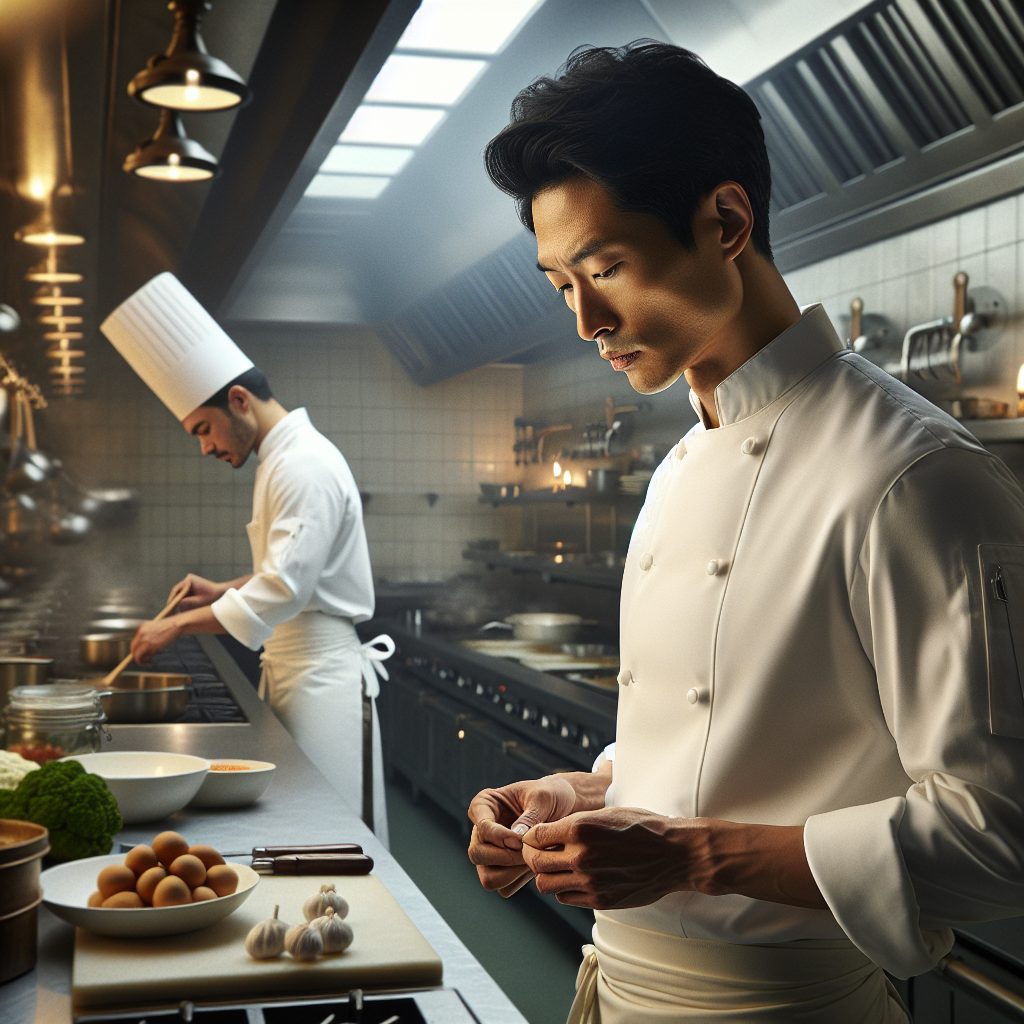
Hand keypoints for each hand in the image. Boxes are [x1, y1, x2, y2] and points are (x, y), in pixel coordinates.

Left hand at [130, 618, 181, 663]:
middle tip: (139, 660)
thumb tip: (144, 646)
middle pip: (133, 648)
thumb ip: (148, 635)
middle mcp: (142, 634)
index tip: (137, 653)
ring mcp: (147, 640)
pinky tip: (150, 660)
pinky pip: (146, 656)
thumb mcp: (155, 627)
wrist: (178, 624)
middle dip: (135, 655)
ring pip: (138, 654)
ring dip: (140, 660)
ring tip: (145, 662)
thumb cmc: (170, 626)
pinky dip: (147, 660)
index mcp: (142, 628)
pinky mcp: (153, 646)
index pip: (134, 641)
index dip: (135, 649)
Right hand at [169, 574, 224, 611]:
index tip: (168, 607)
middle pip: (177, 591)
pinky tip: (178, 607)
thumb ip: (187, 602)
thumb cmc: (211, 596)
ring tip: (171, 610)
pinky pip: (183, 592)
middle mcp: (188, 578)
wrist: (220, 592)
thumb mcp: (198, 601)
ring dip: (176, 600)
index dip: (171, 599)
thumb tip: (176, 604)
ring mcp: (189, 581)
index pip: (176, 590)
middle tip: (167, 610)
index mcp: (189, 580)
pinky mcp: (190, 584)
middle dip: (173, 600)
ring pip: (179, 592)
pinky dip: (181, 599)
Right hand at [467, 775, 578, 892]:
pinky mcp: (502, 871)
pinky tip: (535, 865)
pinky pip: (505, 888)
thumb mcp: (543, 798)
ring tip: (535, 858)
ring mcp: (489, 853)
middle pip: (477, 854)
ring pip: (488, 878)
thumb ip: (529, 817)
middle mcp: (481, 831)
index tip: (521, 839)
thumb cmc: (551, 796)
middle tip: (530, 851)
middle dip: (506, 857)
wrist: (565, 808)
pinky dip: (521, 881)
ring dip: (514, 873)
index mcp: (484, 804)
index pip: (481, 826)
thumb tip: (516, 839)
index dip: (499, 837)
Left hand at [521, 810, 825, 910]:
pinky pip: (566, 898)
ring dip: (549, 875)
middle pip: (536, 863)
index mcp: (580, 827)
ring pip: (546, 884)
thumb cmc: (642, 827)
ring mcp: (590, 881)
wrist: (676, 854)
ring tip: (562, 866)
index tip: (538, 837)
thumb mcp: (605, 813)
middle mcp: (580, 855)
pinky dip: (565, 889)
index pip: (533, 836)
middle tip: (543, 853)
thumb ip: (574, 824)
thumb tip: (546, 832)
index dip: (532, 837)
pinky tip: (578, 878)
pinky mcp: (600, 900)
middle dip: (535, 857)